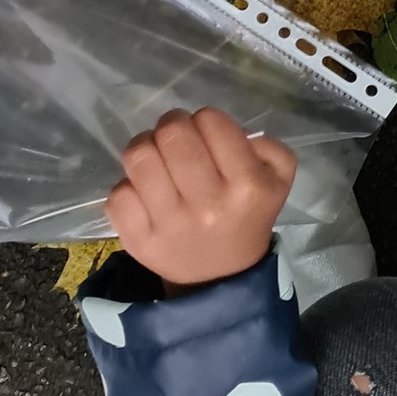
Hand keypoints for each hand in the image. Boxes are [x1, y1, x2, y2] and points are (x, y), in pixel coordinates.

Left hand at [106, 108, 296, 288]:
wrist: (220, 276)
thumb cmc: (246, 215)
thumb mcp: (278, 180)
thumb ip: (268, 146)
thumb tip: (232, 132)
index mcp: (247, 185)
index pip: (211, 121)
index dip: (205, 120)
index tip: (206, 135)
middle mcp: (209, 204)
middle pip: (172, 134)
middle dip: (172, 126)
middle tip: (175, 138)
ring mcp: (171, 224)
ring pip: (138, 157)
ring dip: (145, 147)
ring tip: (155, 157)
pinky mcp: (140, 241)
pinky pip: (118, 193)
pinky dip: (128, 186)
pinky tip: (144, 193)